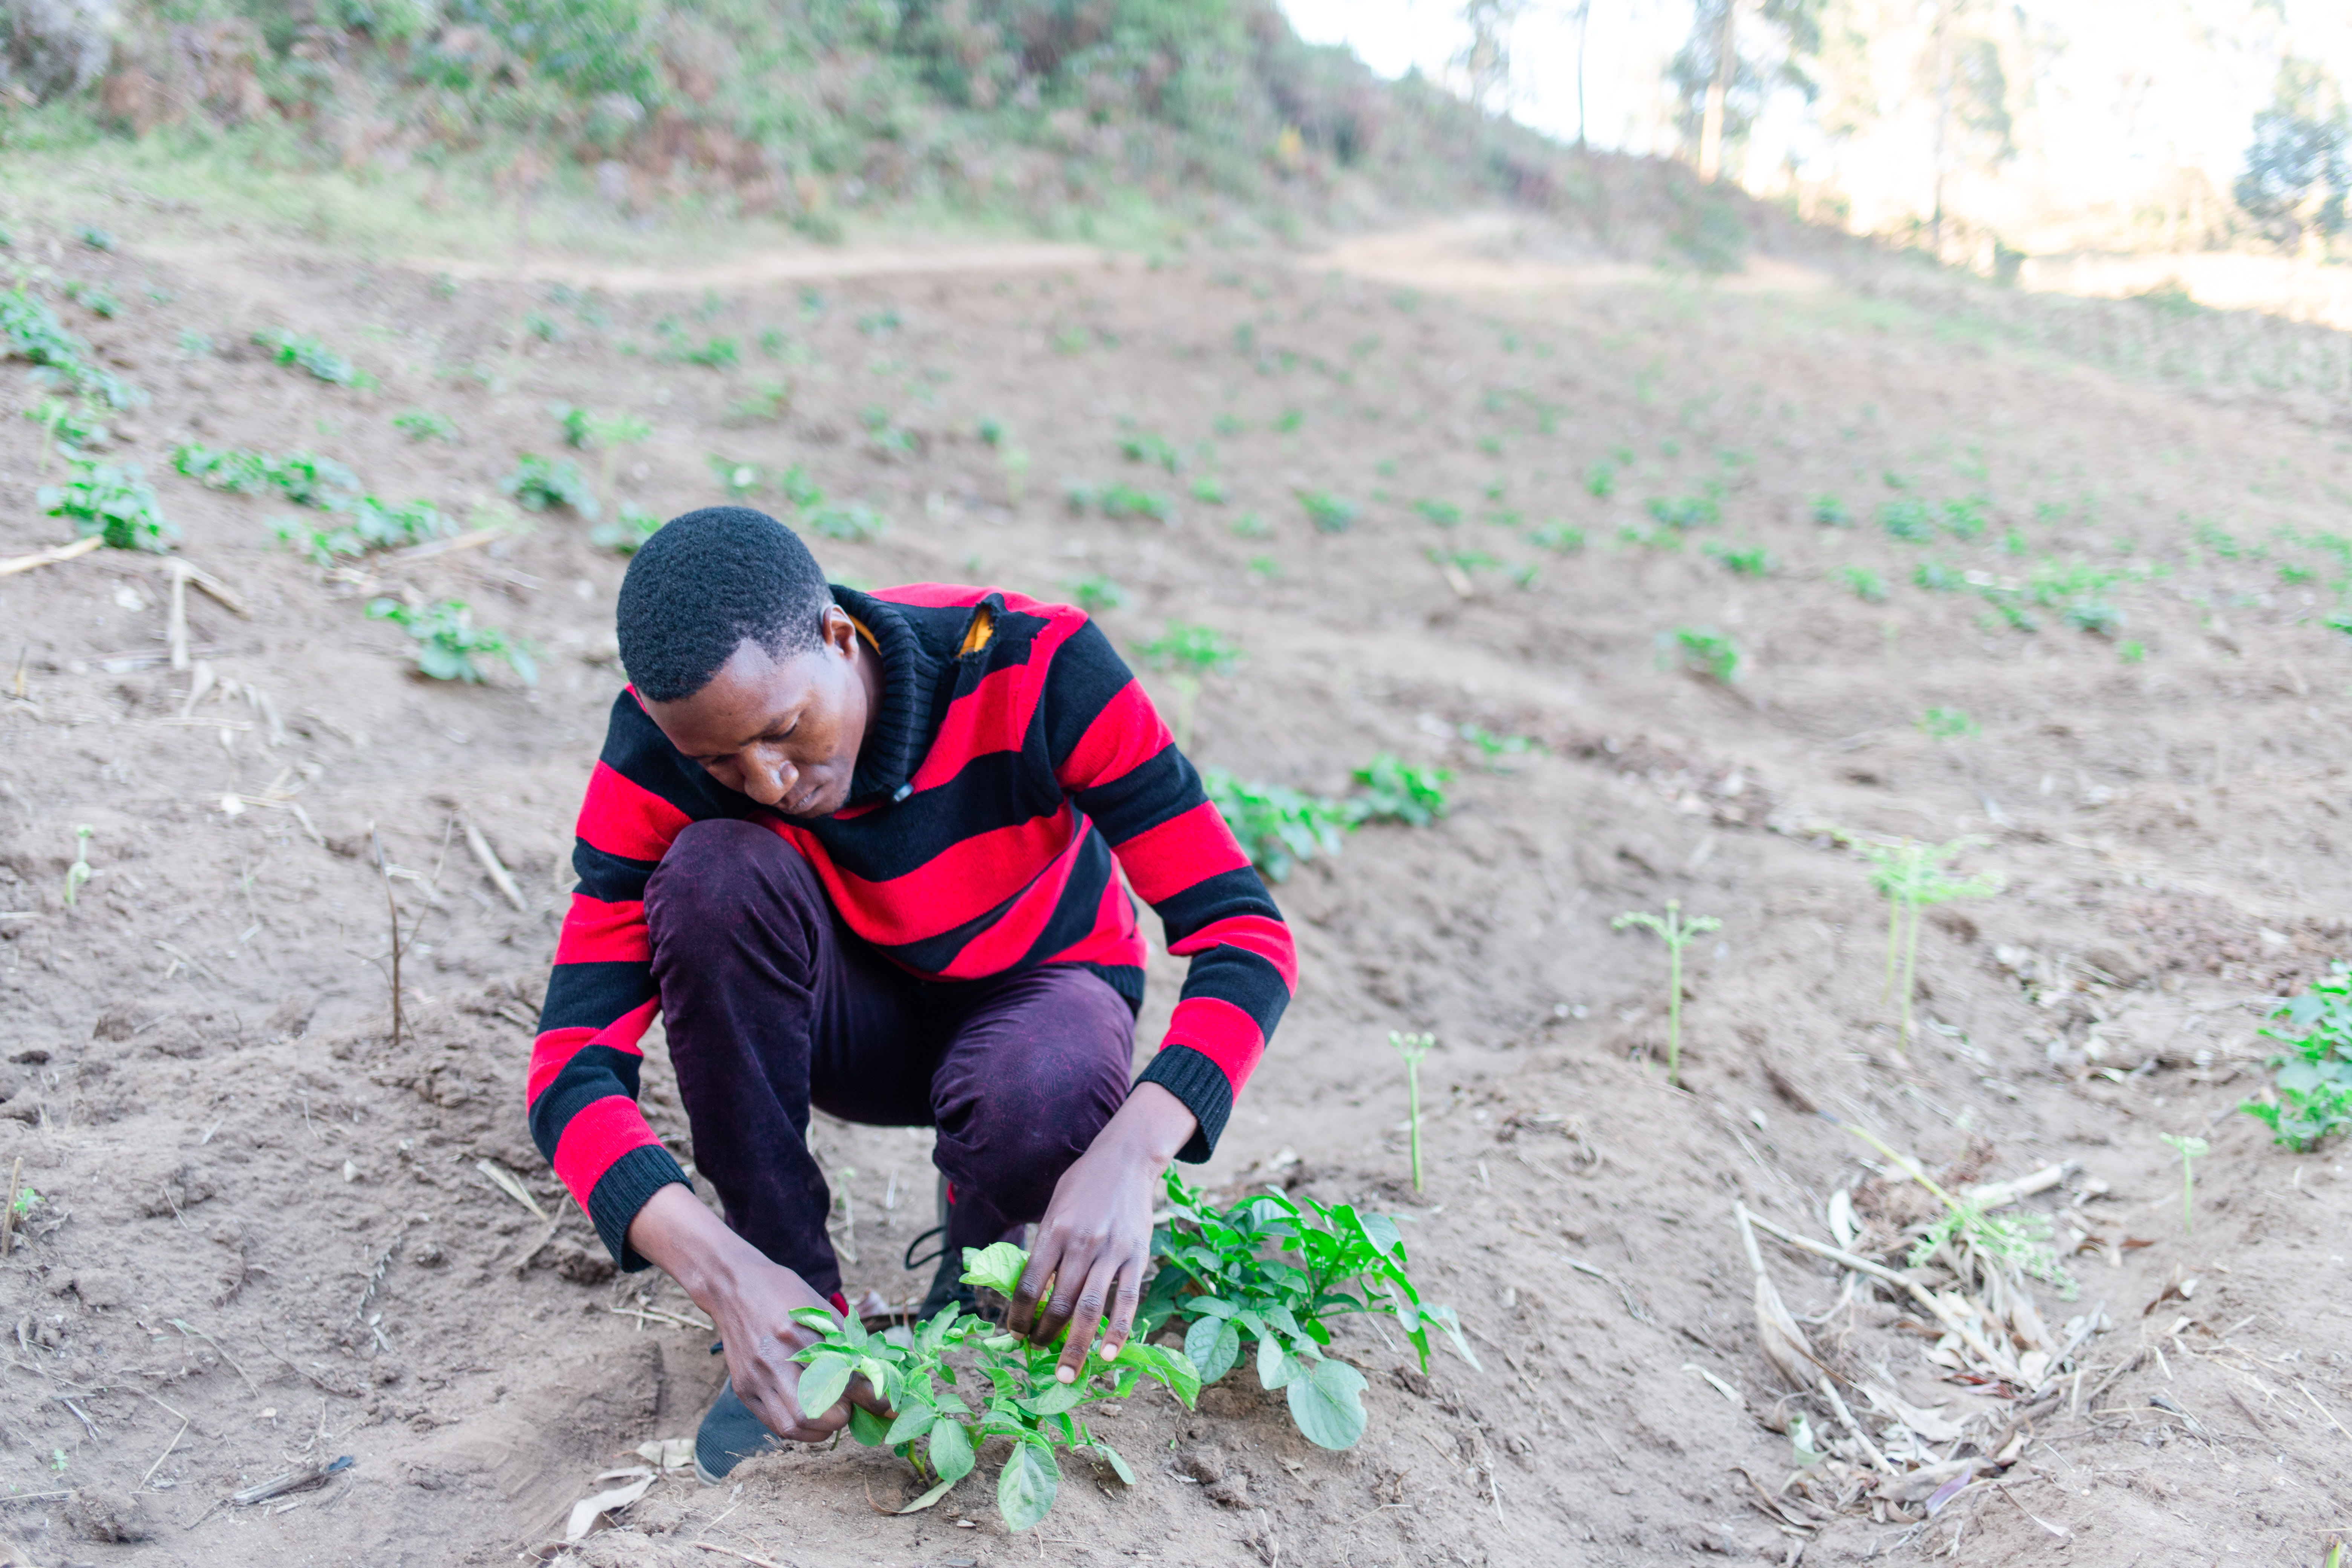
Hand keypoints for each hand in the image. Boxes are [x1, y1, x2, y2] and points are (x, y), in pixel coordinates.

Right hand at [626, 1184, 872, 1441]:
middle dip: (843, 1416)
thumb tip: (877, 1373)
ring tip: (832, 1414)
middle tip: (852, 1406)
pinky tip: (812, 1417)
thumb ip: (846, 1340)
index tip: (889, 1405)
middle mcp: (775, 1358)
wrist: (733, 1287)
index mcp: (799, 1332)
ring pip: (793, 1426)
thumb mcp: (821, 1306)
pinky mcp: (743, 1389)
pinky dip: (799, 1429)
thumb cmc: (784, 1292)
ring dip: (821, 1429)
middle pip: (817, 1411)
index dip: (873, 1397)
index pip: (845, 1377)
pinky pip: (774, 1424)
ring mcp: (756, 1377)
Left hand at [1008, 1081, 1197, 1383]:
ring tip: (1067, 1374)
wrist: (1126, 1158)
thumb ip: (1044, 1248)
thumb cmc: (1083, 1185)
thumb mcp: (1053, 1209)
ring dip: (1076, 1346)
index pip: (1029, 1285)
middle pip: (1058, 1303)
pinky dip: (1117, 1330)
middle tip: (1037, 1356)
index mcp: (1053, 1230)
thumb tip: (1032, 1293)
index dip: (1019, 1316)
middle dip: (1044, 1336)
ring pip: (1090, 1308)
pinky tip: (1107, 1353)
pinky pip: (1126, 1300)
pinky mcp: (1137, 1255)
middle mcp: (1081, 1243)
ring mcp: (1111, 1251)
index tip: (1014, 1334)